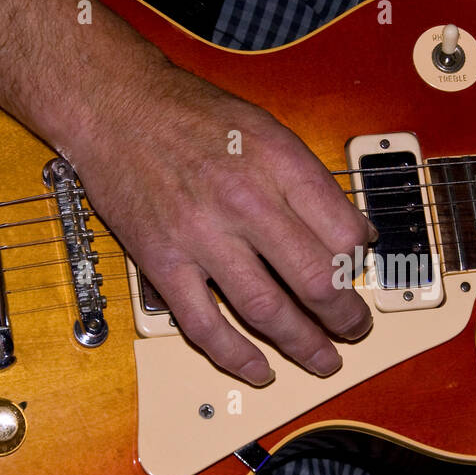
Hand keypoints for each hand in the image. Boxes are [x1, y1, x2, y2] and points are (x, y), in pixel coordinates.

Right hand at [71, 64, 374, 384]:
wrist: (114, 104)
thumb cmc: (191, 114)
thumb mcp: (268, 128)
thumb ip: (308, 181)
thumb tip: (353, 231)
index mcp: (279, 163)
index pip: (344, 232)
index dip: (361, 261)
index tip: (360, 271)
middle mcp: (245, 199)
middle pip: (316, 278)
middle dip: (346, 316)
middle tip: (355, 328)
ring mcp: (201, 235)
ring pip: (267, 310)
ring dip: (303, 345)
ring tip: (323, 359)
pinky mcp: (162, 260)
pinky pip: (203, 323)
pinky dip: (236, 356)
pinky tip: (259, 369)